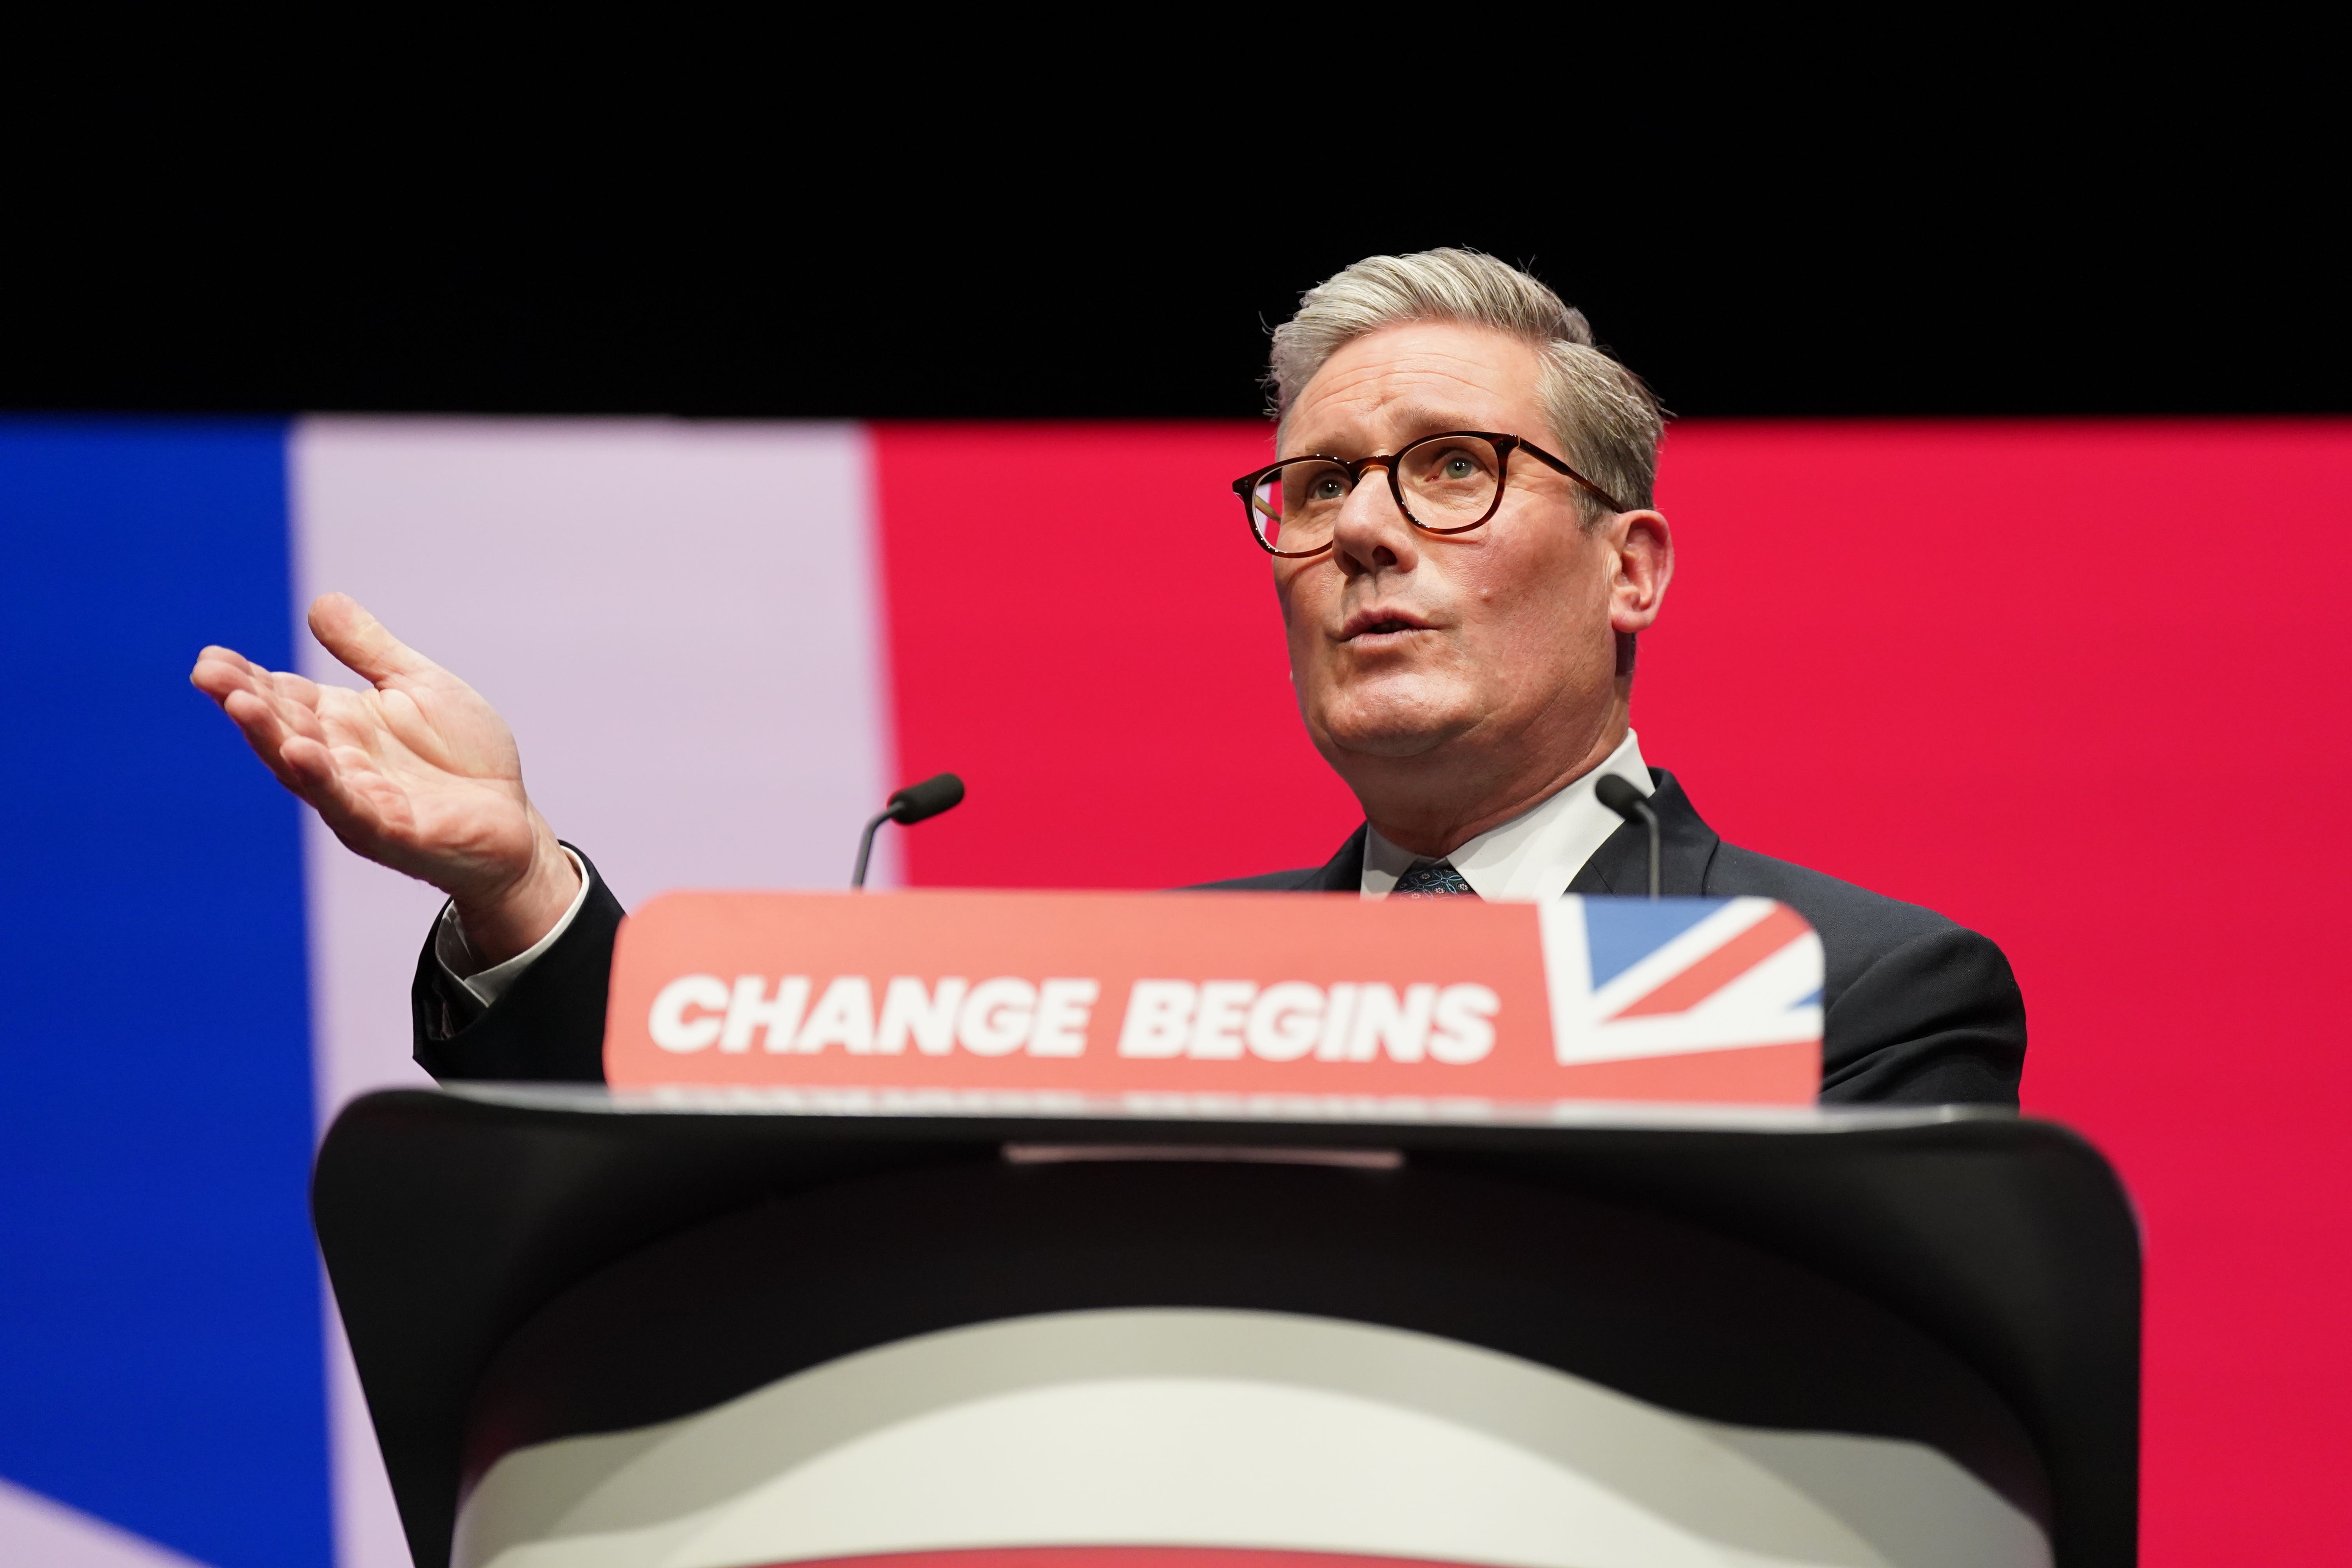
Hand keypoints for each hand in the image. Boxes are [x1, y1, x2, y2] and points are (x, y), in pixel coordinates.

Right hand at [191, 593, 581, 966]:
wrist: (513, 819)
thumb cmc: (463, 755)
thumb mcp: (418, 687)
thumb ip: (370, 651)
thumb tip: (319, 602)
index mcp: (341, 725)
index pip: (284, 698)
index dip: (247, 679)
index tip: (211, 657)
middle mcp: (339, 763)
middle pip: (282, 729)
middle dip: (245, 702)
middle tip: (207, 673)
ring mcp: (361, 801)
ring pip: (304, 770)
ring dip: (270, 738)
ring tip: (241, 706)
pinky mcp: (393, 833)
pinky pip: (352, 808)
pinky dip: (325, 783)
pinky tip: (302, 754)